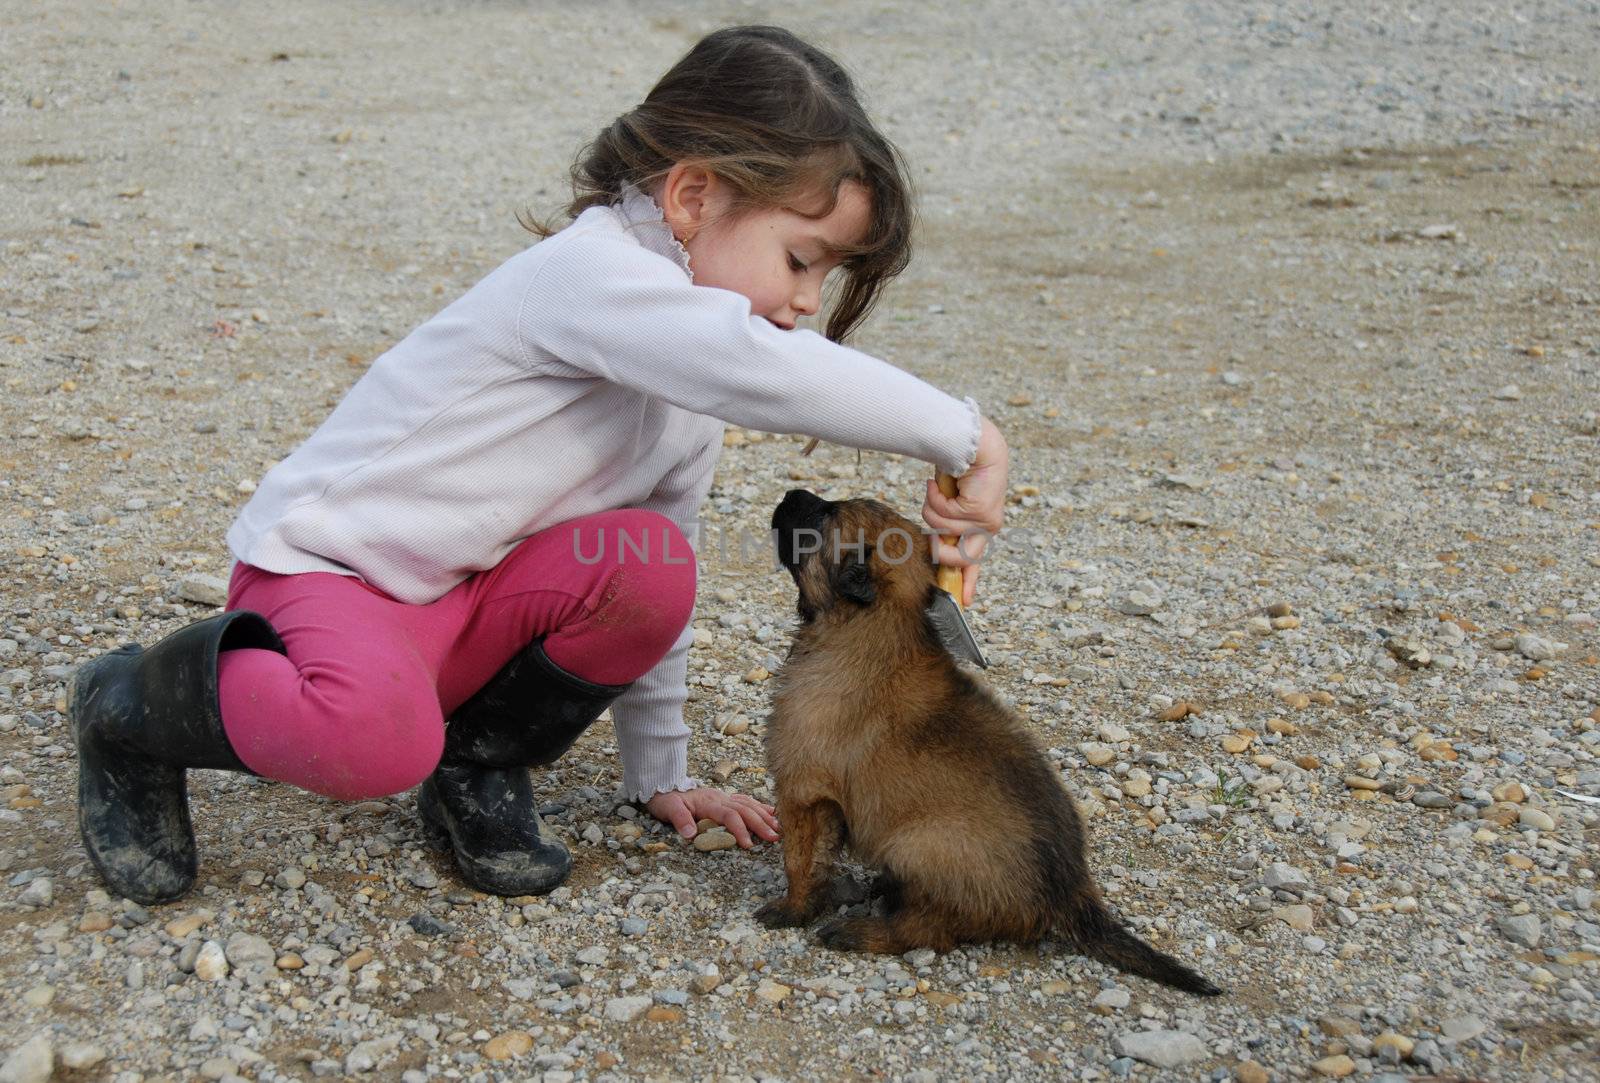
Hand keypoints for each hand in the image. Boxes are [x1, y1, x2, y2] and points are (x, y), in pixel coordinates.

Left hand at [646, 787, 779, 847]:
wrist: (664, 785)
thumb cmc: (666, 800)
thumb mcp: (667, 809)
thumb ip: (679, 819)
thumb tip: (690, 834)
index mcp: (708, 803)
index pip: (729, 815)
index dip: (740, 829)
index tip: (748, 845)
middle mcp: (720, 798)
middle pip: (744, 810)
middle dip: (760, 824)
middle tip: (774, 838)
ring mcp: (724, 796)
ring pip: (749, 804)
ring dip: (764, 816)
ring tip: (778, 828)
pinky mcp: (725, 797)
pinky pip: (746, 800)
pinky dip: (760, 806)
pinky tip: (771, 812)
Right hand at [922, 416, 1008, 604]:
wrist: (975, 443)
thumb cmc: (961, 468)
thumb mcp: (950, 502)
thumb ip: (946, 523)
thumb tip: (934, 541)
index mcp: (981, 527)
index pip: (974, 561)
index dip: (968, 582)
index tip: (964, 601)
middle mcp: (986, 527)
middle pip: (960, 559)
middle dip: (940, 551)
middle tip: (932, 536)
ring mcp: (985, 521)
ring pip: (942, 532)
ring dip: (932, 508)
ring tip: (938, 488)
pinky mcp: (980, 512)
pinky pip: (942, 515)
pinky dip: (934, 496)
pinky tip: (940, 482)